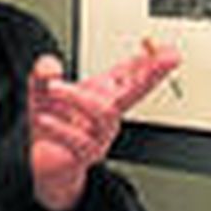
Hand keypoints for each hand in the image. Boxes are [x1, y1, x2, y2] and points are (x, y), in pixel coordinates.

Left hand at [28, 39, 181, 210]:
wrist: (45, 163)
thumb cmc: (52, 124)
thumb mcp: (42, 91)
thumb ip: (44, 73)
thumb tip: (49, 65)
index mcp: (104, 95)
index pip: (130, 74)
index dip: (148, 60)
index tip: (164, 47)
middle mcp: (107, 114)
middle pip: (136, 91)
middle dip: (153, 73)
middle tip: (167, 58)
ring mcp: (100, 135)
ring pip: (103, 112)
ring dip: (76, 96)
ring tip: (53, 88)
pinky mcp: (86, 154)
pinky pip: (79, 140)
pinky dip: (60, 127)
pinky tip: (45, 119)